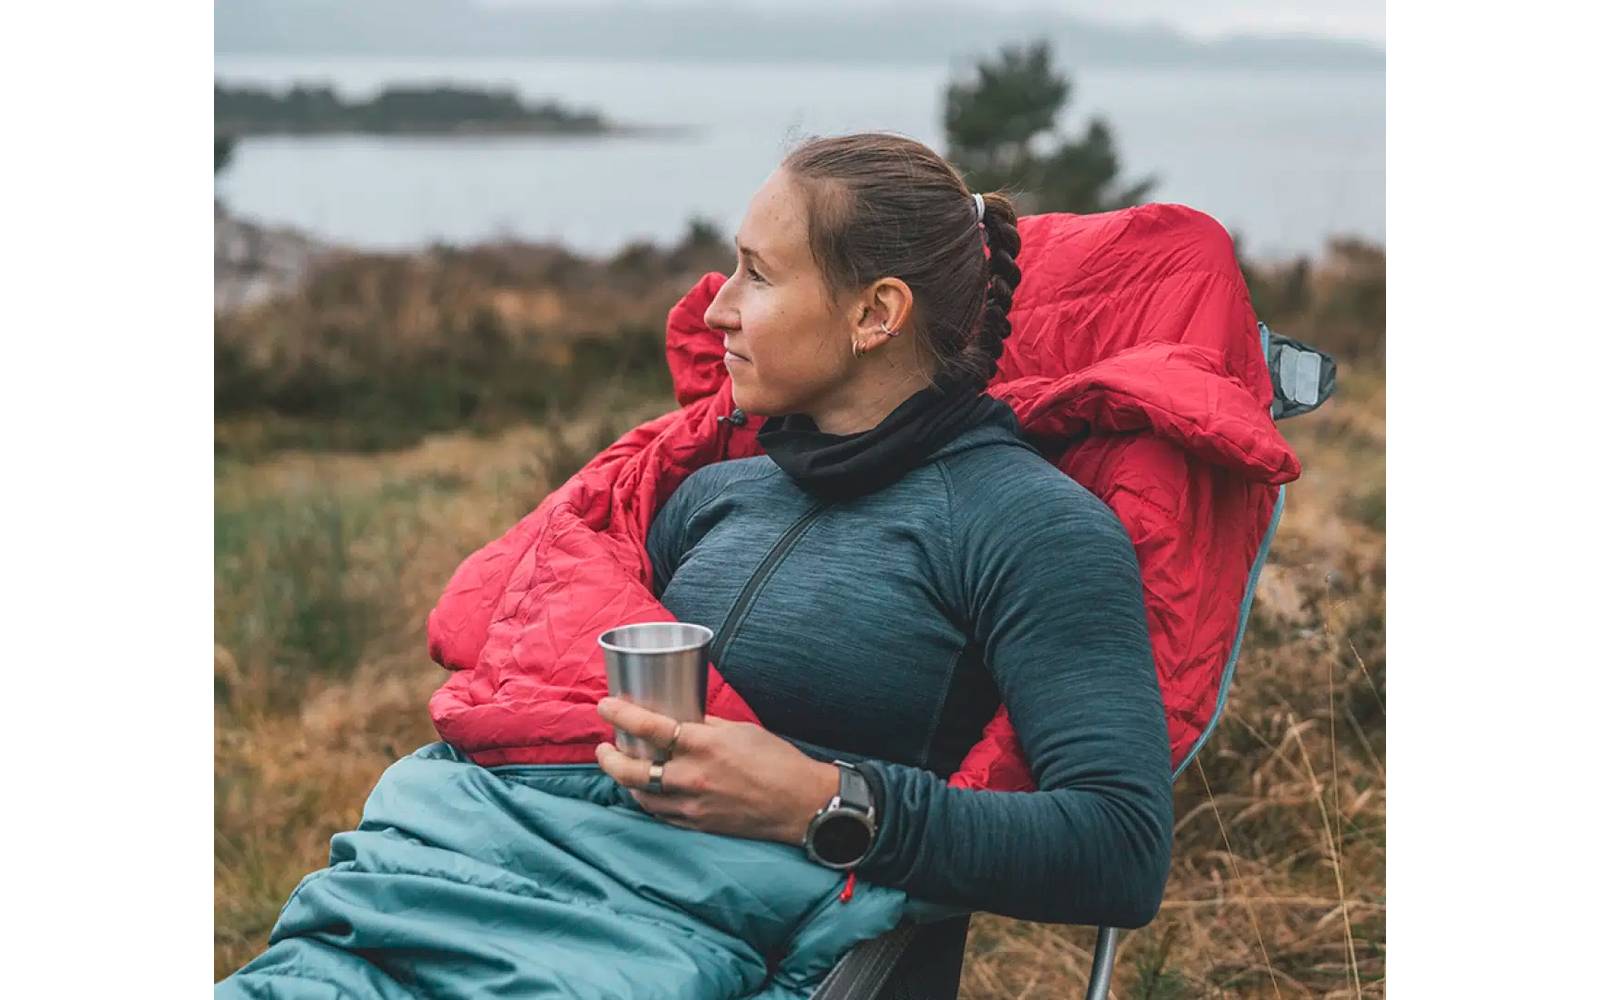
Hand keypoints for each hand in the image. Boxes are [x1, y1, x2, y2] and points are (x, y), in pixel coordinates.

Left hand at [595, 697, 839, 845]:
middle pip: (632, 770)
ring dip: (626, 780)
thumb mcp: (740, 730)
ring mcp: (692, 805)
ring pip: (641, 796)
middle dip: (609, 758)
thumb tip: (680, 716)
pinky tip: (647, 790)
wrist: (800, 804)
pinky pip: (660, 814)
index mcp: (704, 745)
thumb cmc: (777, 761)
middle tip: (603, 746)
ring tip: (622, 767)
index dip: (620, 714)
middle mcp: (692, 777)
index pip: (649, 727)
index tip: (605, 706)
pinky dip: (648, 800)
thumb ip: (705, 724)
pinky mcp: (697, 825)